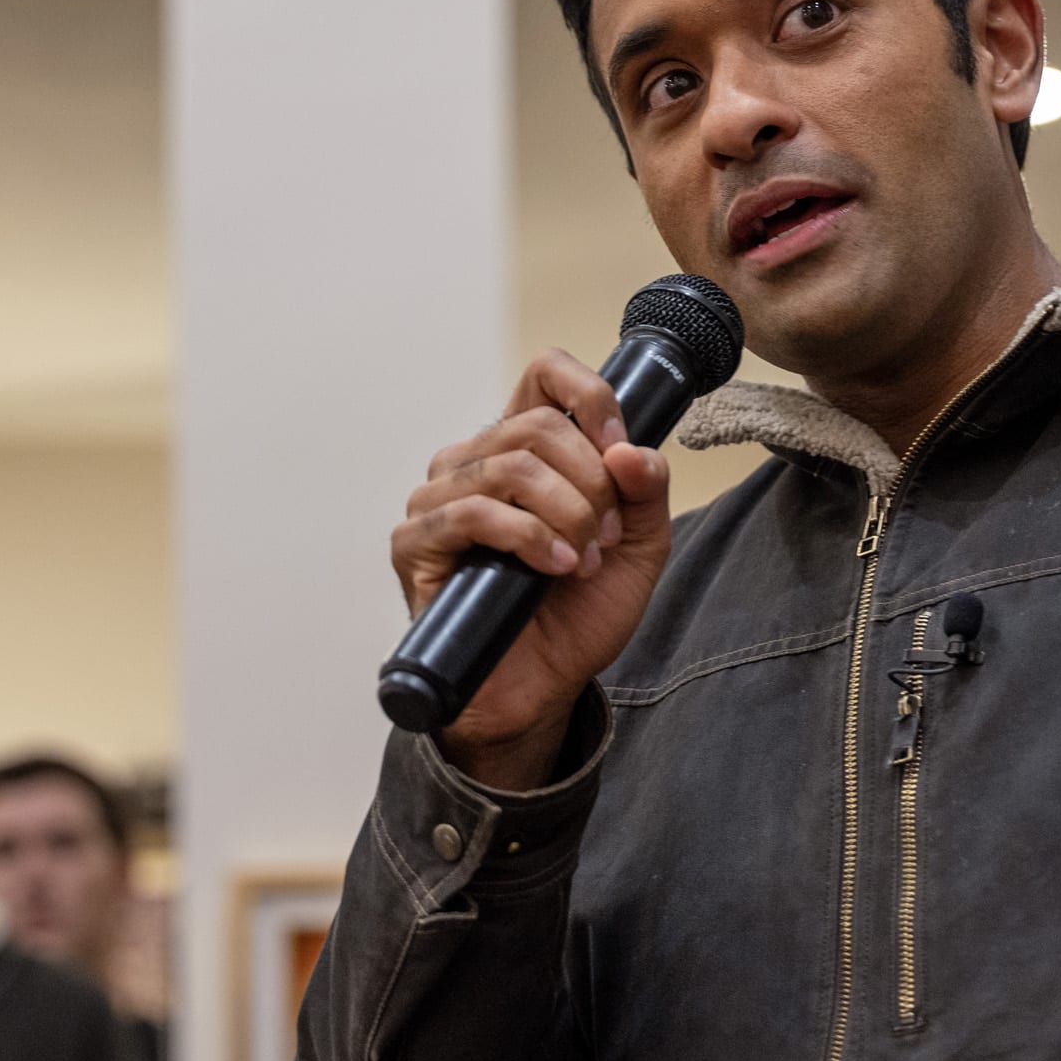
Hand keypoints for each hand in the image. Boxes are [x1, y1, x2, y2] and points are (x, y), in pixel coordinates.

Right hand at [391, 349, 672, 787]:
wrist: (543, 687)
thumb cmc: (578, 614)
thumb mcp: (637, 549)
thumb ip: (645, 493)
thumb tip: (631, 449)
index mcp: (524, 447)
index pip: (545, 373)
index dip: (590, 396)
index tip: (621, 449)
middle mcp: (475, 461)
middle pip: (539, 426)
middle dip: (592, 484)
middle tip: (606, 537)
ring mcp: (439, 499)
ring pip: (511, 465)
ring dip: (567, 514)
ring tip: (585, 561)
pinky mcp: (415, 542)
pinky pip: (471, 511)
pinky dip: (529, 537)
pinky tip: (556, 568)